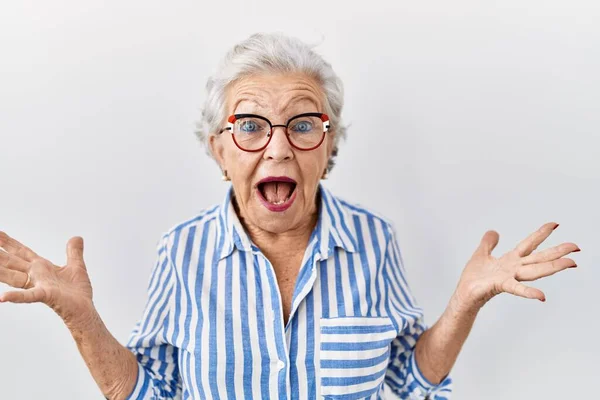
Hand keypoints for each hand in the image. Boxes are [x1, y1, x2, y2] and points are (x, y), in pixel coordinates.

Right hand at [0, 232, 95, 328]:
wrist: (84, 310)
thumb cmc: (77, 292)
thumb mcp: (76, 266)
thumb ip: (74, 252)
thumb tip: (77, 237)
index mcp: (42, 267)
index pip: (21, 252)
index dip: (9, 243)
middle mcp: (36, 275)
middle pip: (12, 261)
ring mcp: (39, 286)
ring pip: (13, 276)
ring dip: (0, 270)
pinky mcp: (46, 295)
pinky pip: (29, 296)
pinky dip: (16, 297)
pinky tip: (2, 297)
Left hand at [453, 222, 579, 312]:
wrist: (465, 293)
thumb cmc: (474, 277)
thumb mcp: (481, 254)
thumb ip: (488, 243)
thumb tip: (494, 232)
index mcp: (510, 259)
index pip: (529, 244)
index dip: (541, 234)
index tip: (555, 224)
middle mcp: (514, 268)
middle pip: (540, 257)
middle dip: (558, 252)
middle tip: (576, 247)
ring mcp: (510, 277)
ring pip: (536, 271)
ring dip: (553, 267)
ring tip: (570, 263)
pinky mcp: (501, 285)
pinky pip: (517, 289)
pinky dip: (529, 292)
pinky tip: (542, 296)